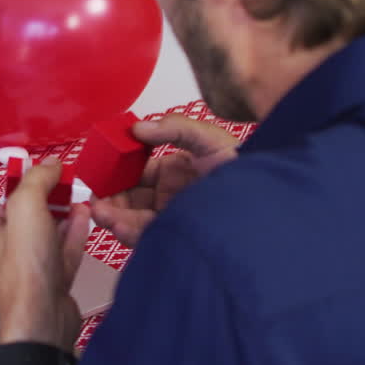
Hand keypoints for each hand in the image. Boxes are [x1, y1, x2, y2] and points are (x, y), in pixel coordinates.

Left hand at [0, 157, 90, 348]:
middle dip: (49, 200)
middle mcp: (4, 257)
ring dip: (64, 215)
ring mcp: (29, 272)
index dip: (28, 186)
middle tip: (67, 182)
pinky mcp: (51, 284)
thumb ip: (37, 181)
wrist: (44, 320)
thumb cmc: (24, 274)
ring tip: (79, 196)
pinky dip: (73, 235)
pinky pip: (63, 254)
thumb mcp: (26, 209)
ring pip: (48, 236)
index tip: (46, 172)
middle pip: (28, 219)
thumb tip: (49, 164)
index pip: (5, 203)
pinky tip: (84, 218)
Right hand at [90, 115, 238, 247]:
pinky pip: (146, 236)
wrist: (270, 202)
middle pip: (129, 198)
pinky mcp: (176, 237)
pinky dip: (128, 232)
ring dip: (113, 217)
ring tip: (99, 213)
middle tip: (94, 198)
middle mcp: (170, 195)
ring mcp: (172, 217)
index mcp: (174, 170)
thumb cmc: (247, 167)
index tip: (101, 170)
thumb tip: (138, 128)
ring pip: (134, 219)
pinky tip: (116, 225)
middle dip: (109, 199)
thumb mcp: (210, 139)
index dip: (117, 172)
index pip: (136, 172)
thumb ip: (175, 128)